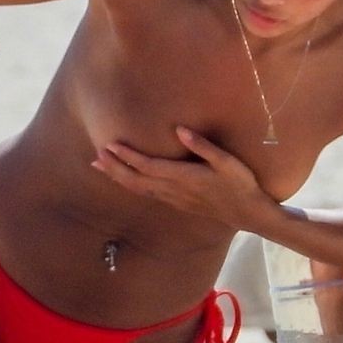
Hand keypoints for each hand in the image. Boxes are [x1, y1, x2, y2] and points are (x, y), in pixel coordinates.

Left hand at [91, 126, 269, 228]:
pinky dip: (130, 185)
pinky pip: (145, 193)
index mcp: (183, 177)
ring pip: (138, 188)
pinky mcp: (175, 203)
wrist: (247, 213)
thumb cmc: (240, 183)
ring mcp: (172, 198)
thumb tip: (180, 130)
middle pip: (135, 179)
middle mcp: (173, 190)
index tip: (110, 145)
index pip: (147, 166)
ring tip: (99, 166)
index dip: (126, 156)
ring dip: (117, 177)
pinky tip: (123, 179)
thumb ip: (202, 146)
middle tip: (95, 156)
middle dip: (113, 168)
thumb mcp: (227, 161)